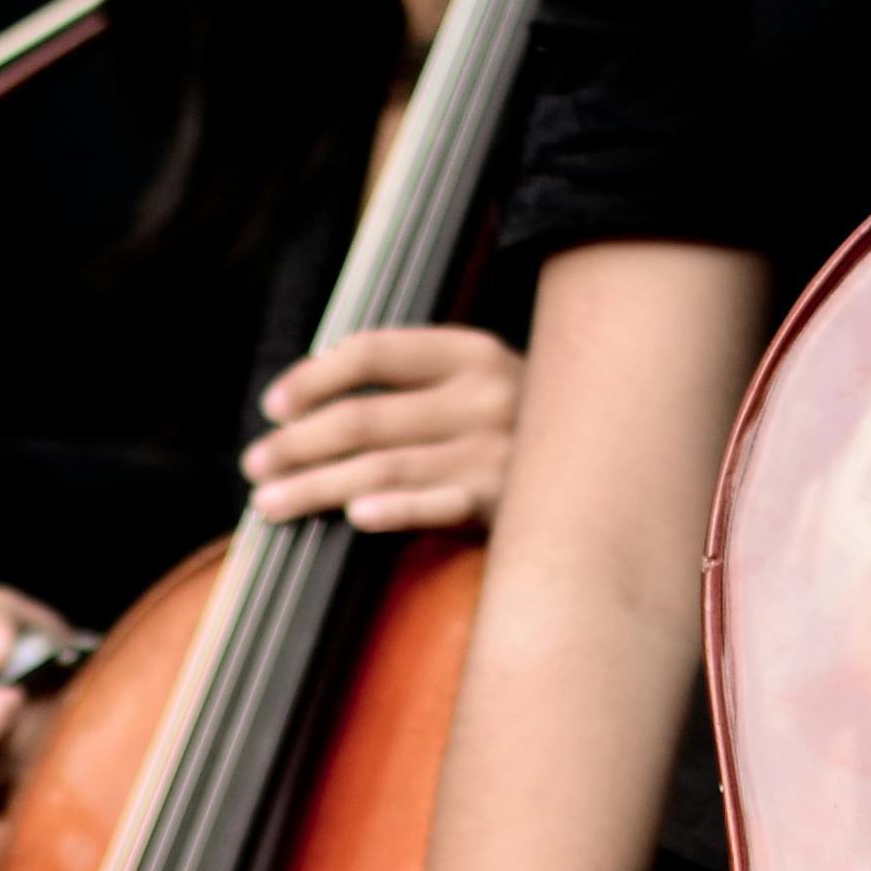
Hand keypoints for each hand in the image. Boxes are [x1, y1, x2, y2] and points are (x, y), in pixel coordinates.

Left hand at [244, 324, 523, 533]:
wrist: (617, 473)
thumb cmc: (523, 431)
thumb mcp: (480, 385)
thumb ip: (416, 382)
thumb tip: (318, 386)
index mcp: (470, 353)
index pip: (374, 354)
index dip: (314, 377)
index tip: (271, 406)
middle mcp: (484, 393)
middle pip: (365, 417)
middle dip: (297, 444)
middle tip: (252, 466)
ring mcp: (496, 450)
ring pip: (384, 467)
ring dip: (316, 486)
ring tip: (268, 503)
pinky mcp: (507, 504)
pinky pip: (441, 505)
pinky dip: (398, 510)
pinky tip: (356, 517)